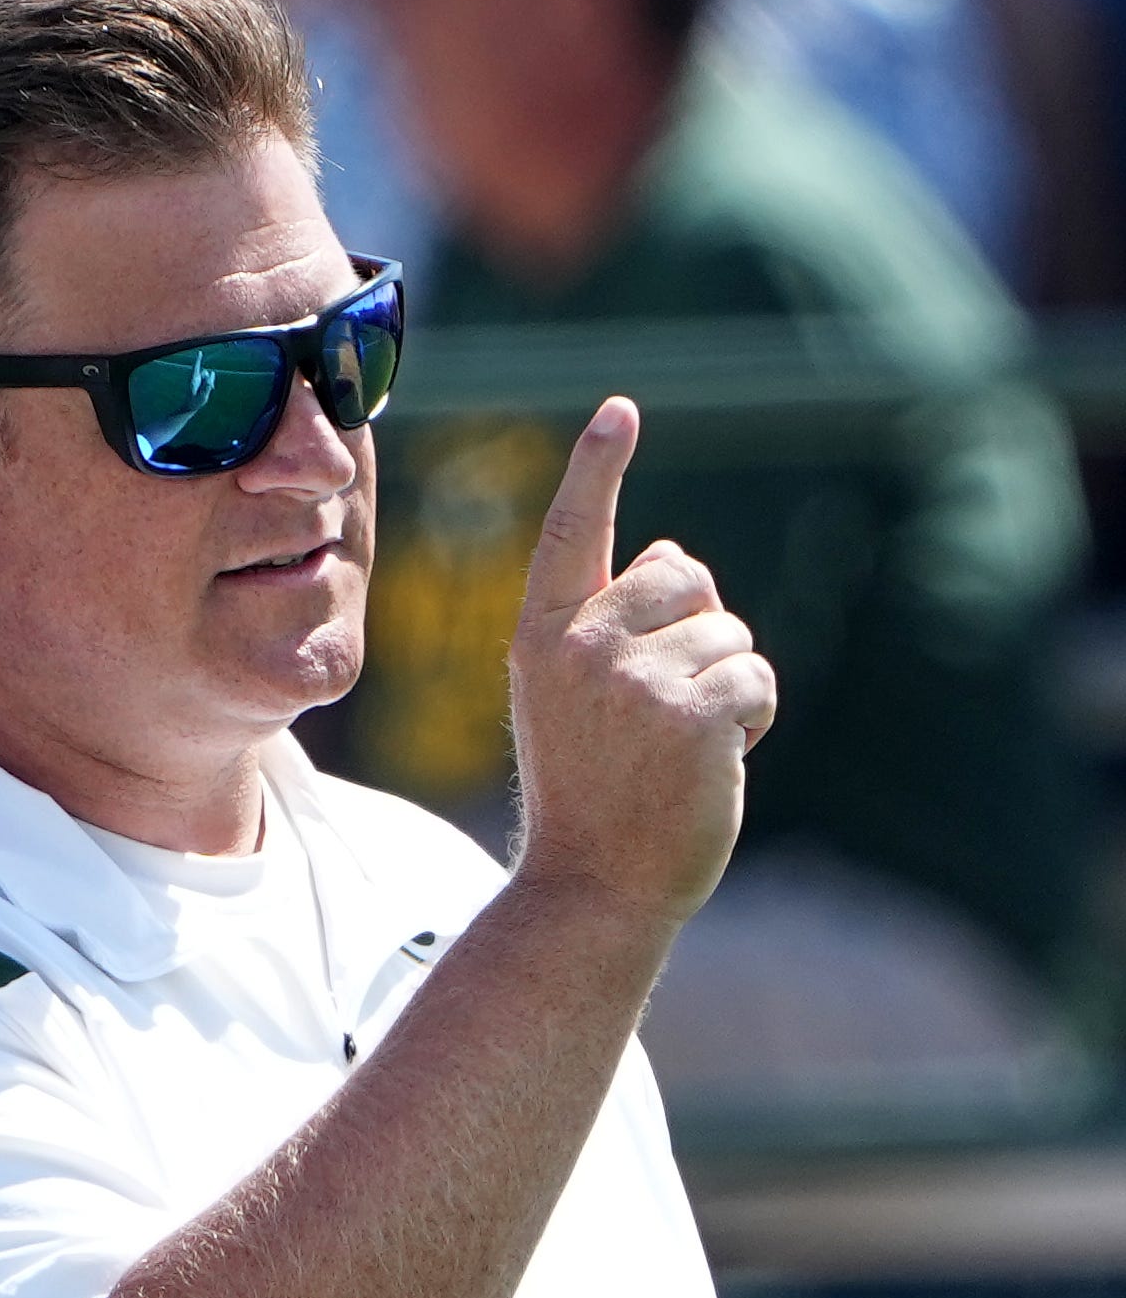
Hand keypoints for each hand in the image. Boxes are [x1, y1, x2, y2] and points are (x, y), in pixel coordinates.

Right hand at [506, 398, 774, 930]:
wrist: (592, 887)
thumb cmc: (592, 792)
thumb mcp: (576, 700)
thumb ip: (612, 624)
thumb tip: (678, 553)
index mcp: (543, 638)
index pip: (574, 535)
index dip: (598, 468)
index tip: (619, 410)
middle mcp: (580, 647)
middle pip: (686, 577)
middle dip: (700, 630)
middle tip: (661, 712)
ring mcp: (633, 679)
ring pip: (730, 633)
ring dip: (728, 686)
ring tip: (680, 749)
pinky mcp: (691, 712)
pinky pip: (754, 677)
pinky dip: (751, 719)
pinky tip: (711, 763)